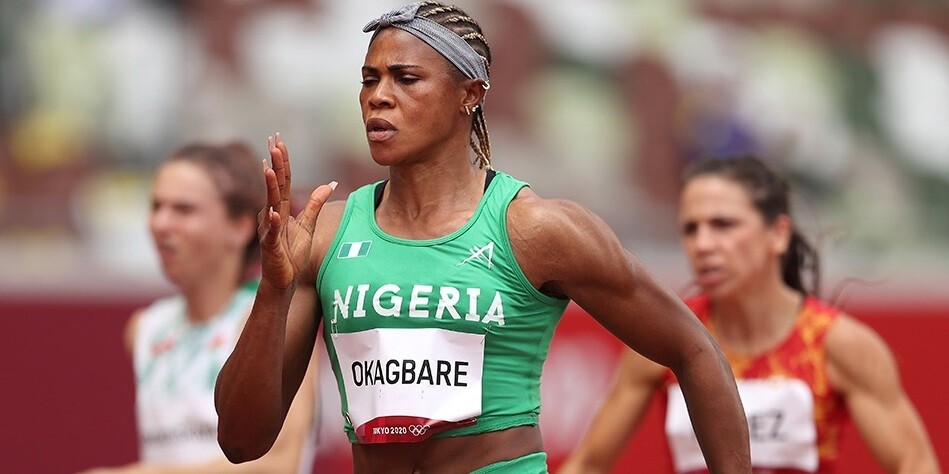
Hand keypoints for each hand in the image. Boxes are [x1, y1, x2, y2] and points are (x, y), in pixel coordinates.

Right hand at [258, 132, 335, 289]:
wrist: (284, 279)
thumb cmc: (292, 252)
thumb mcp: (308, 224)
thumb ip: (316, 203)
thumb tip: (331, 182)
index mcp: (281, 207)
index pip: (283, 180)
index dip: (283, 161)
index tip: (279, 141)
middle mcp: (271, 214)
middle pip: (275, 185)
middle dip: (275, 164)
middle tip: (273, 142)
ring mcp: (269, 229)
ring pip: (270, 204)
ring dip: (269, 186)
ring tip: (269, 168)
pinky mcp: (270, 246)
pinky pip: (272, 232)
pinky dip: (273, 221)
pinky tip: (273, 211)